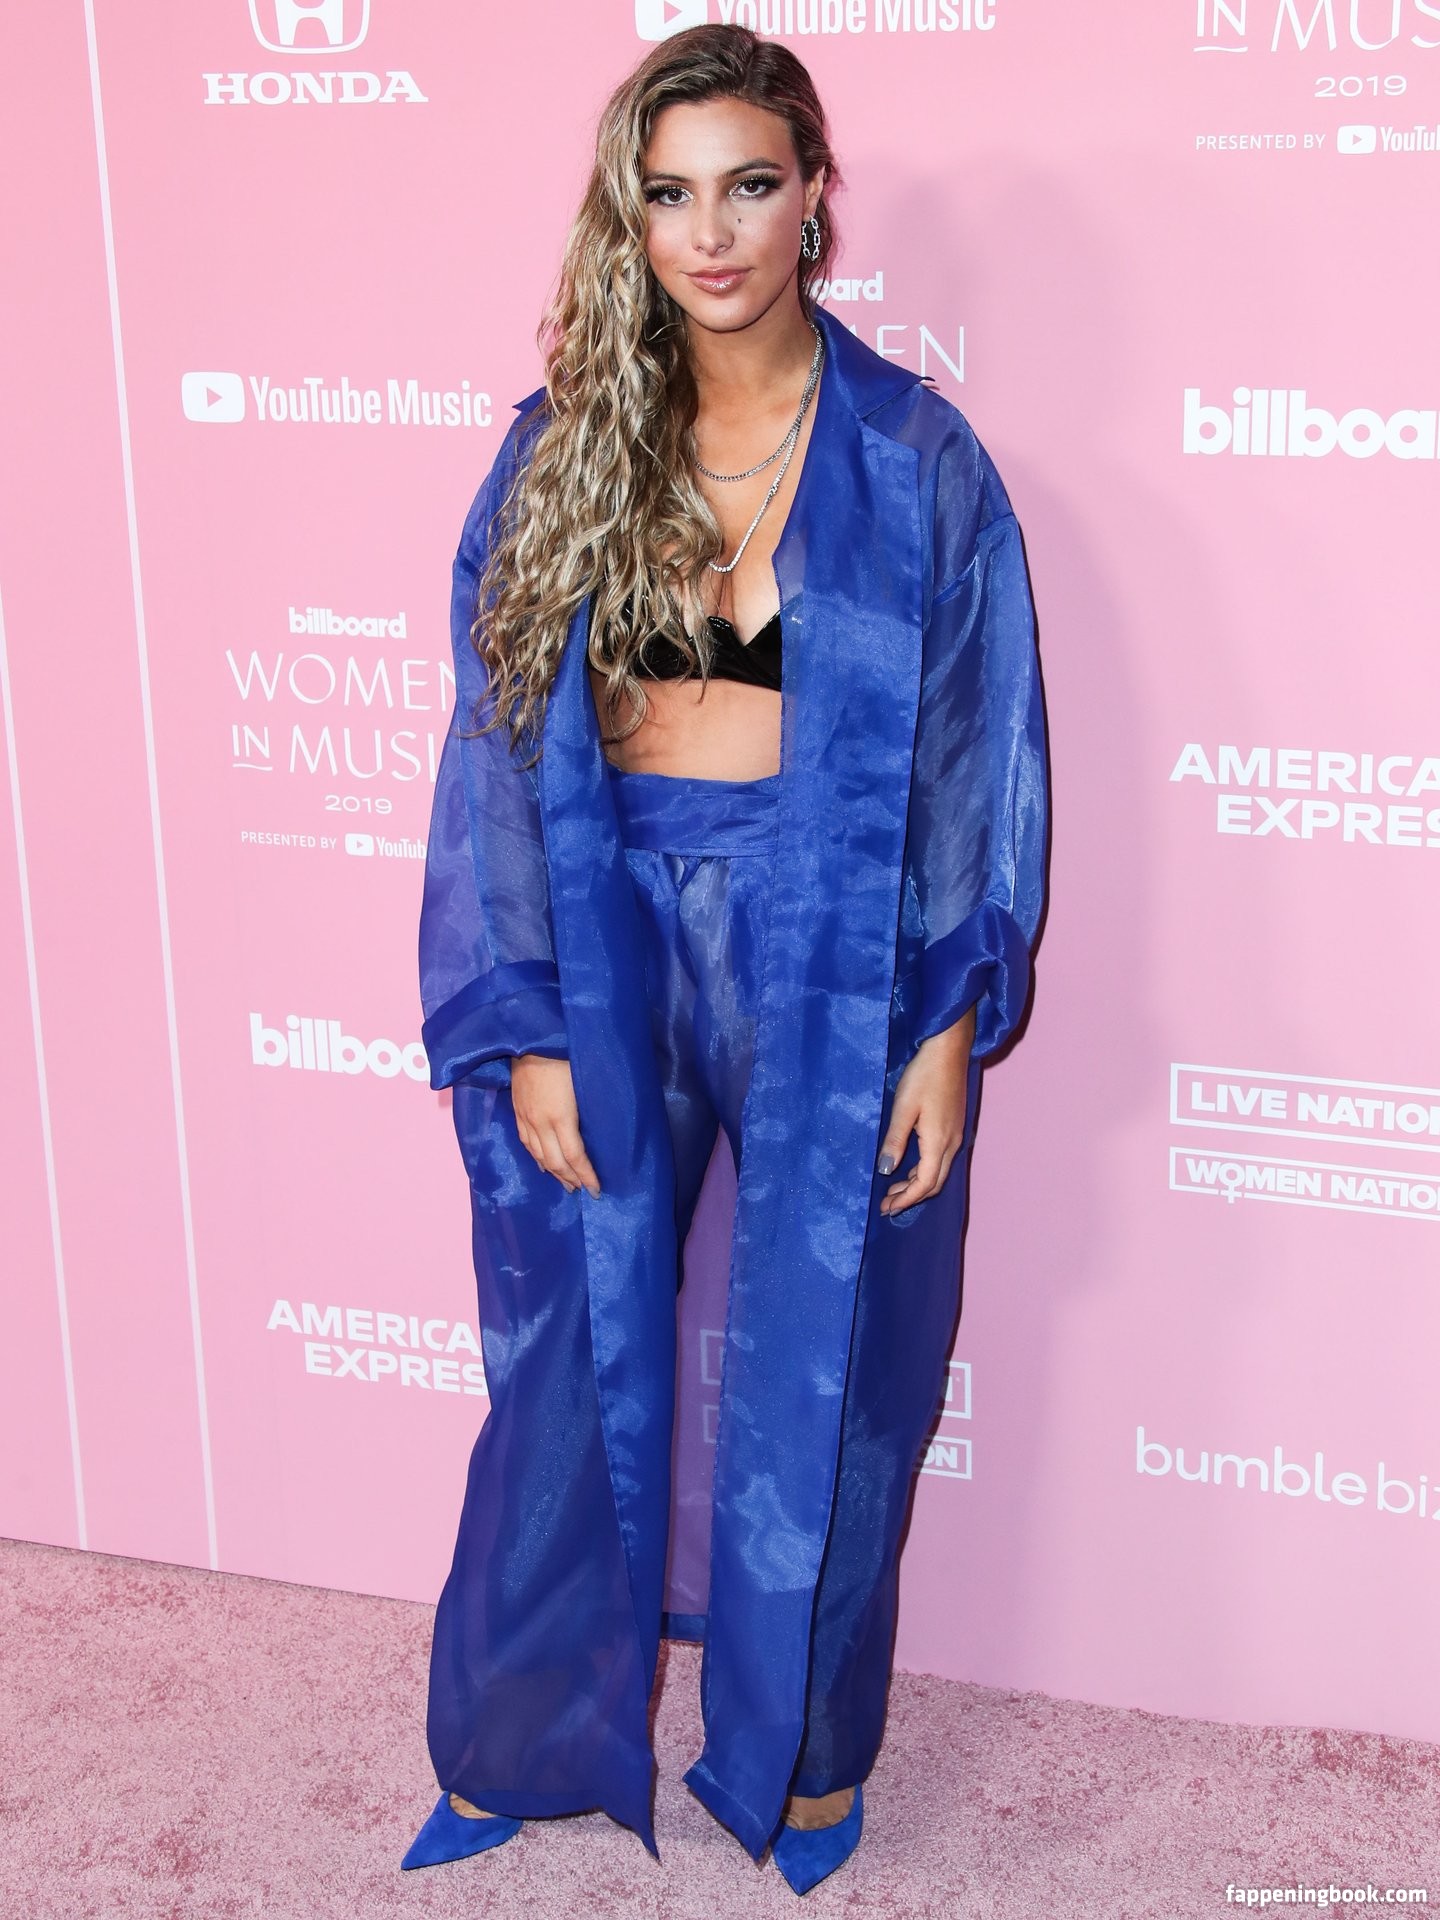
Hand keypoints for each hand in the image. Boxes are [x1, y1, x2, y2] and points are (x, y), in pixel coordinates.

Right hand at [509, 1054, 601, 1195]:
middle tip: (585, 1191)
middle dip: (571, 1179)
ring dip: (554, 1173)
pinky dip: (536, 1158)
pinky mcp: (517, 1110)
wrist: (531, 1037)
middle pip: (555, 1161)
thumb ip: (592, 1108)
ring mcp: (526, 1117)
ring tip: (567, 1184)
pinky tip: (543, 1165)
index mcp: (560, 1116)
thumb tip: (606, 1128)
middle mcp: (540, 1122)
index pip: (575, 1156)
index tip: (598, 1190)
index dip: (586, 1175)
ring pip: (539, 1155)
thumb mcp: (586, 1081)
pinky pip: (526, 1142)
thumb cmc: (566, 1054)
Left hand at [876, 1008, 974, 1216]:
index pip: (924, 1184)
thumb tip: (885, 1170)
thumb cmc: (924, 1075)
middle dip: (911, 1197)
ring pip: (938, 1172)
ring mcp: (956, 1135)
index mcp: (939, 1142)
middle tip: (887, 1204)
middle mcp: (952, 1143)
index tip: (886, 1209)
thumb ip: (895, 1141)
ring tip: (893, 1190)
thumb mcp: (904, 1108)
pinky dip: (924, 1171)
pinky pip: (941, 1160)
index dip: (906, 1200)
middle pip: (934, 1183)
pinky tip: (908, 1167)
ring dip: (917, 1185)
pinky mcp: (954, 1127)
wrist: (949, 1050)